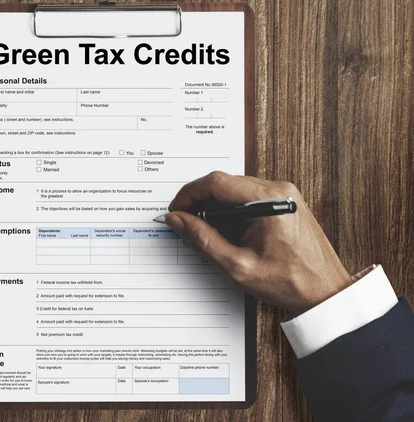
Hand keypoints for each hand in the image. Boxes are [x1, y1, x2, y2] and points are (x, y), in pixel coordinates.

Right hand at [166, 171, 351, 314]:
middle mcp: (279, 190)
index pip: (216, 182)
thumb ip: (202, 239)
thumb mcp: (236, 266)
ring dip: (216, 208)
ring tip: (210, 234)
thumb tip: (178, 220)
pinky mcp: (285, 202)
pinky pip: (249, 197)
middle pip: (225, 183)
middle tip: (188, 225)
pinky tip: (229, 233)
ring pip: (235, 189)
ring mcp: (285, 194)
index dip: (189, 194)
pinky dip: (232, 211)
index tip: (177, 210)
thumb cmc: (290, 282)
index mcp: (268, 200)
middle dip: (201, 202)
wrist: (325, 292)